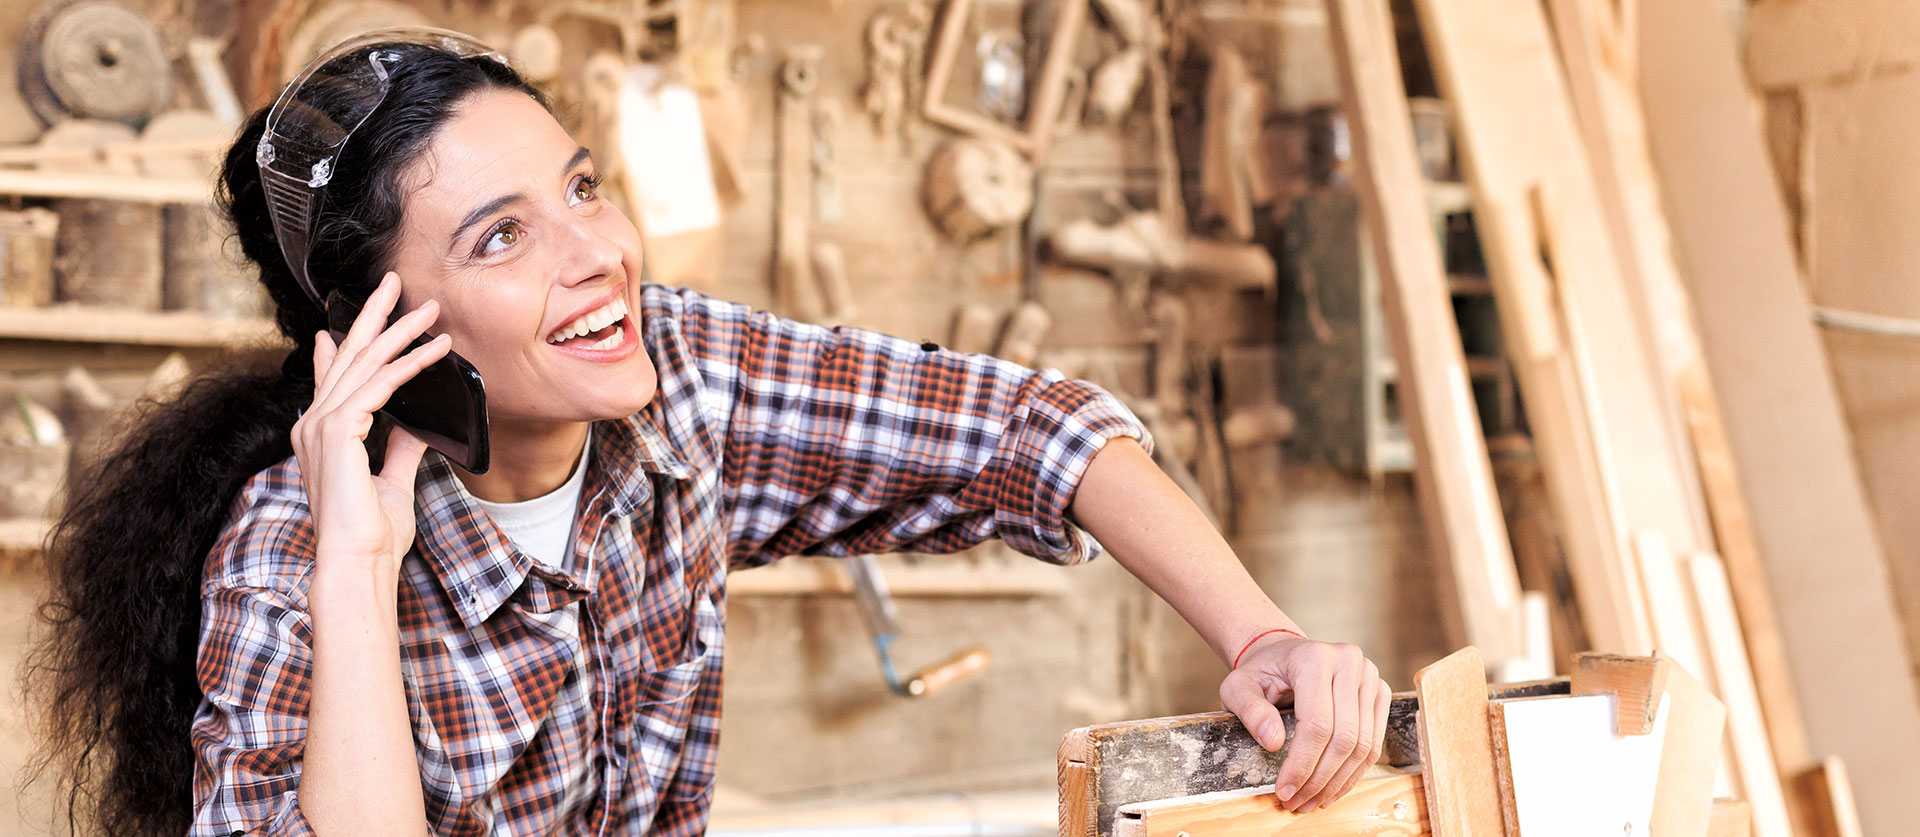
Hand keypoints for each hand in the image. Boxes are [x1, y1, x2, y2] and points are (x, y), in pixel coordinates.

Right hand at [292, 271, 451, 574]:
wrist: (359, 562)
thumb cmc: (373, 535)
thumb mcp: (392, 482)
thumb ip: (401, 449)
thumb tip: (417, 425)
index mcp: (321, 437)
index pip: (331, 379)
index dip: (340, 346)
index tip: (343, 323)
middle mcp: (314, 425)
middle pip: (346, 355)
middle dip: (372, 315)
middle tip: (393, 282)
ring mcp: (322, 425)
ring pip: (366, 362)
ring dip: (402, 331)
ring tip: (431, 309)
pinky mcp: (340, 430)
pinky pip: (382, 384)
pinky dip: (411, 363)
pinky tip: (437, 348)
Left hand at [1218, 633, 1391, 813]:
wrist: (1283, 654)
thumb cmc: (1261, 672)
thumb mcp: (1238, 687)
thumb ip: (1250, 711)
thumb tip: (1274, 743)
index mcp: (1314, 658)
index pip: (1317, 724)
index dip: (1302, 765)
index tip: (1284, 790)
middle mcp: (1348, 662)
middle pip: (1344, 738)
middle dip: (1320, 780)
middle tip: (1297, 802)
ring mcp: (1369, 676)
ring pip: (1363, 745)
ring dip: (1338, 782)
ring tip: (1313, 801)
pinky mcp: (1380, 692)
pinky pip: (1373, 742)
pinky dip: (1354, 771)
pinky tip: (1333, 787)